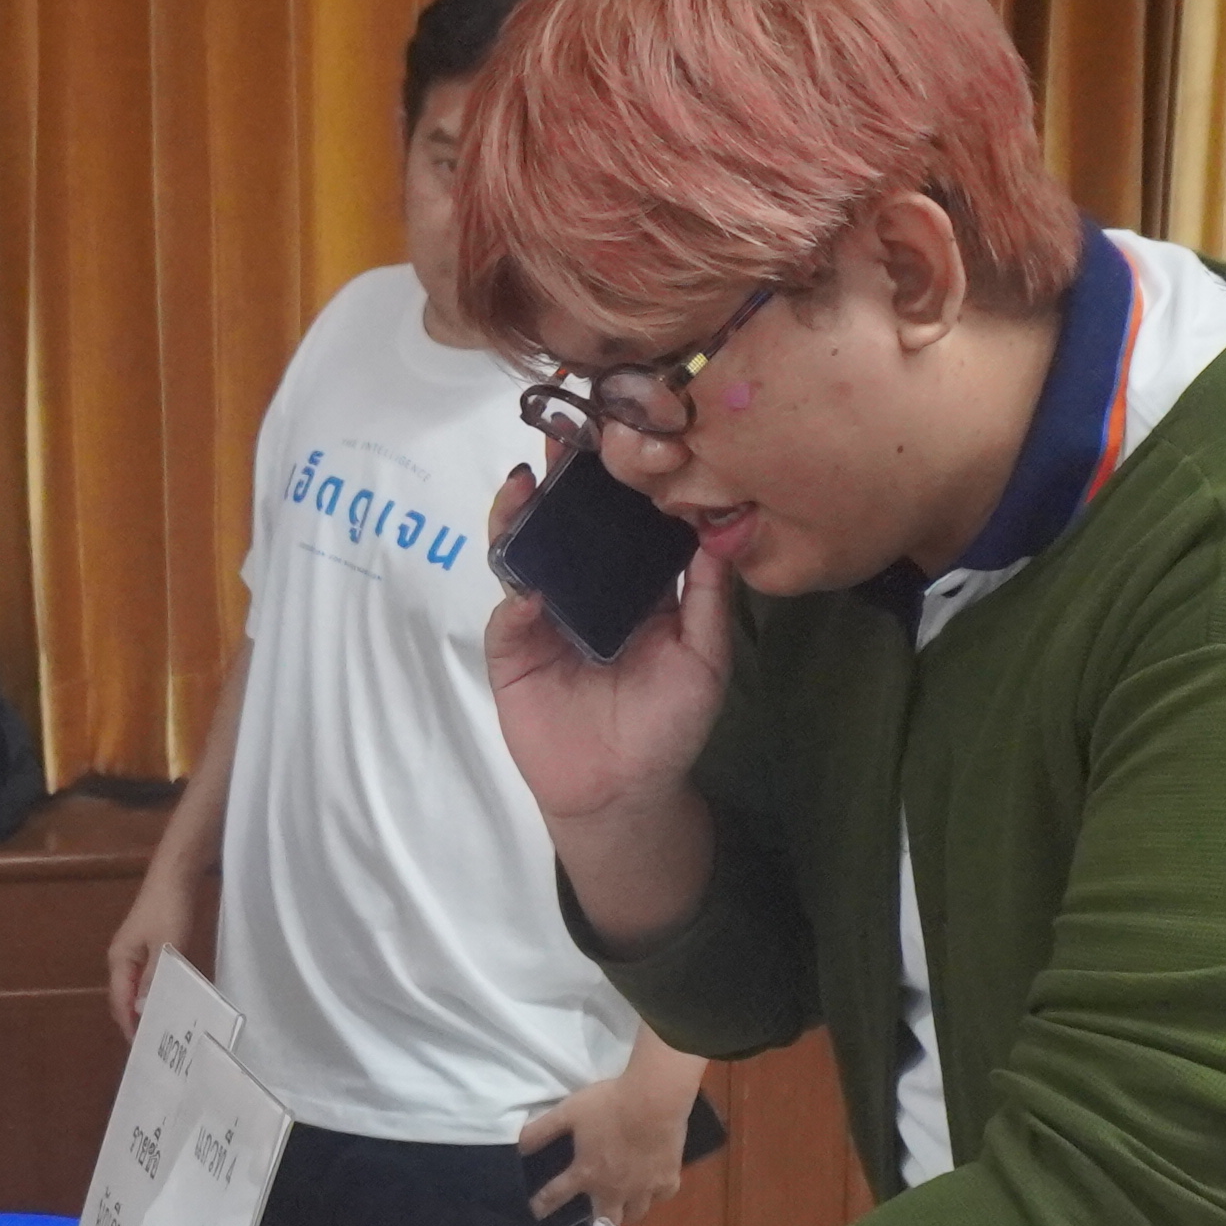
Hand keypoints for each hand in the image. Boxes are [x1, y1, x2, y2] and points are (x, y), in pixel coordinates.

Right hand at [101, 869, 207, 1035]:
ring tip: (163, 1028)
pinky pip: (146, 978)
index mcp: (119, 959)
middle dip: (135, 1020)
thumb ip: (153, 978)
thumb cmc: (168, 910)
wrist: (175, 875)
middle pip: (124, 997)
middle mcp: (121, 959)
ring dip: (145, 1007)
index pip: (119, 1001)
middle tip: (155, 1044)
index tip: (141, 1047)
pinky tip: (169, 1001)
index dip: (128, 1024)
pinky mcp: (147, 947)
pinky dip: (154, 992)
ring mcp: (133, 952)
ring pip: (135, 988)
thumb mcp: (166, 947)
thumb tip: (142, 1009)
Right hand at [479, 465, 736, 826]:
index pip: (619, 518)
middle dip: (561, 478)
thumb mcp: (705, 659)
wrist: (624, 793)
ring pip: (524, 554)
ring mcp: (542, 616)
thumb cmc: (669, 726)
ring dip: (521, 517)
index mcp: (631, 583)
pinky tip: (530, 585)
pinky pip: (508, 617)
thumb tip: (716, 530)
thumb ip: (706, 598)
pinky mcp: (512, 652)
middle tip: (561, 432)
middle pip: (565, 522)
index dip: (616, 479)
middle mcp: (583, 588)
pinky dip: (516, 599)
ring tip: (527, 483)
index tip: (620, 434)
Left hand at [515, 1064, 696, 1225]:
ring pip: (635, 1213)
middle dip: (596, 1221)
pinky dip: (655, 1194)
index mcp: (586, 1174)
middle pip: (605, 1220)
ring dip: (627, 1210)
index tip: (536, 1212)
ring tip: (624, 1201)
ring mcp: (644, 1187)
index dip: (542, 1205)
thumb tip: (516, 1146)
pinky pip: (661, 1196)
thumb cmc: (609, 1104)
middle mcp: (614, 1189)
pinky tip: (653, 1186)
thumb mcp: (567, 1112)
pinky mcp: (669, 1179)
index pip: (556, 1196)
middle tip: (593, 1214)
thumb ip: (541, 1131)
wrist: (656, 1098)